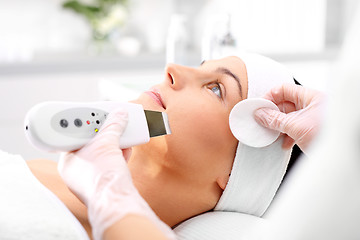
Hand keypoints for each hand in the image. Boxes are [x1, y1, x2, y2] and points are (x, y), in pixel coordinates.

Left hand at [58, 108, 175, 239]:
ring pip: (101, 153)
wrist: (116, 200)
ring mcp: (91, 177)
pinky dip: (118, 152)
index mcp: (67, 160)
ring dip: (113, 140)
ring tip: (121, 127)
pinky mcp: (105, 181)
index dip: (83, 122)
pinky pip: (110, 162)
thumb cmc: (101, 176)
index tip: (91, 112)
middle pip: (90, 142)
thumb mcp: (107, 143)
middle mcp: (77, 169)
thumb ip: (113, 126)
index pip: (72, 135)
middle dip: (102, 130)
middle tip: (108, 117)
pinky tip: (126, 145)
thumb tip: (119, 115)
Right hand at [254, 83, 325, 151]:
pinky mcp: (310, 131)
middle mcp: (311, 106)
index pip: (284, 90)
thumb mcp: (296, 126)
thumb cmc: (327, 137)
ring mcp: (310, 119)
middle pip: (284, 104)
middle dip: (272, 114)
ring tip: (270, 133)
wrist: (341, 157)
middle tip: (261, 121)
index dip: (269, 97)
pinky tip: (283, 143)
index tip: (259, 108)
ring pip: (287, 118)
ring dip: (278, 126)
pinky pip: (293, 129)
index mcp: (311, 97)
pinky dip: (285, 136)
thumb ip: (275, 119)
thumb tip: (260, 114)